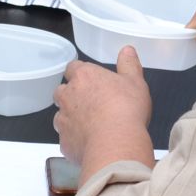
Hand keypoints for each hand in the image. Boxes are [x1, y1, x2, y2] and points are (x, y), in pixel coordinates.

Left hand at [53, 48, 152, 167]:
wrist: (115, 144)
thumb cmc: (126, 110)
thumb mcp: (135, 82)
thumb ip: (129, 64)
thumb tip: (127, 50)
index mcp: (84, 77)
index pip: (73, 68)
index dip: (79, 73)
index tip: (88, 78)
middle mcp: (69, 96)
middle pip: (61, 91)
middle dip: (71, 96)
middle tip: (89, 103)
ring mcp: (64, 120)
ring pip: (60, 116)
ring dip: (70, 119)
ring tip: (90, 126)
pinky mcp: (64, 142)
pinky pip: (66, 139)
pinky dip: (74, 140)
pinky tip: (89, 143)